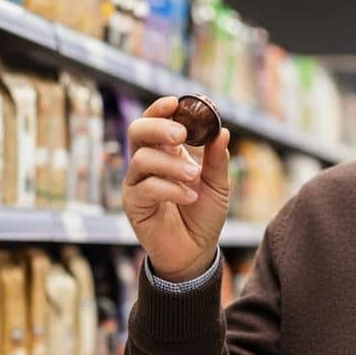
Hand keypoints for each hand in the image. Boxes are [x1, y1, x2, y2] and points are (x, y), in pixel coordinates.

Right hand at [123, 96, 231, 281]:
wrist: (196, 252)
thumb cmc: (203, 215)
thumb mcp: (218, 185)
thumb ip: (217, 160)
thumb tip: (222, 131)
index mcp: (166, 152)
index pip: (155, 121)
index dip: (161, 109)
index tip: (176, 102)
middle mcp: (146, 164)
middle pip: (137, 131)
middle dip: (158, 127)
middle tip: (181, 134)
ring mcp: (137, 184)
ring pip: (142, 159)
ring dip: (172, 165)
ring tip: (195, 177)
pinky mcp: (133, 205)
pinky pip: (146, 188)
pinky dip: (170, 189)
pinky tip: (191, 197)